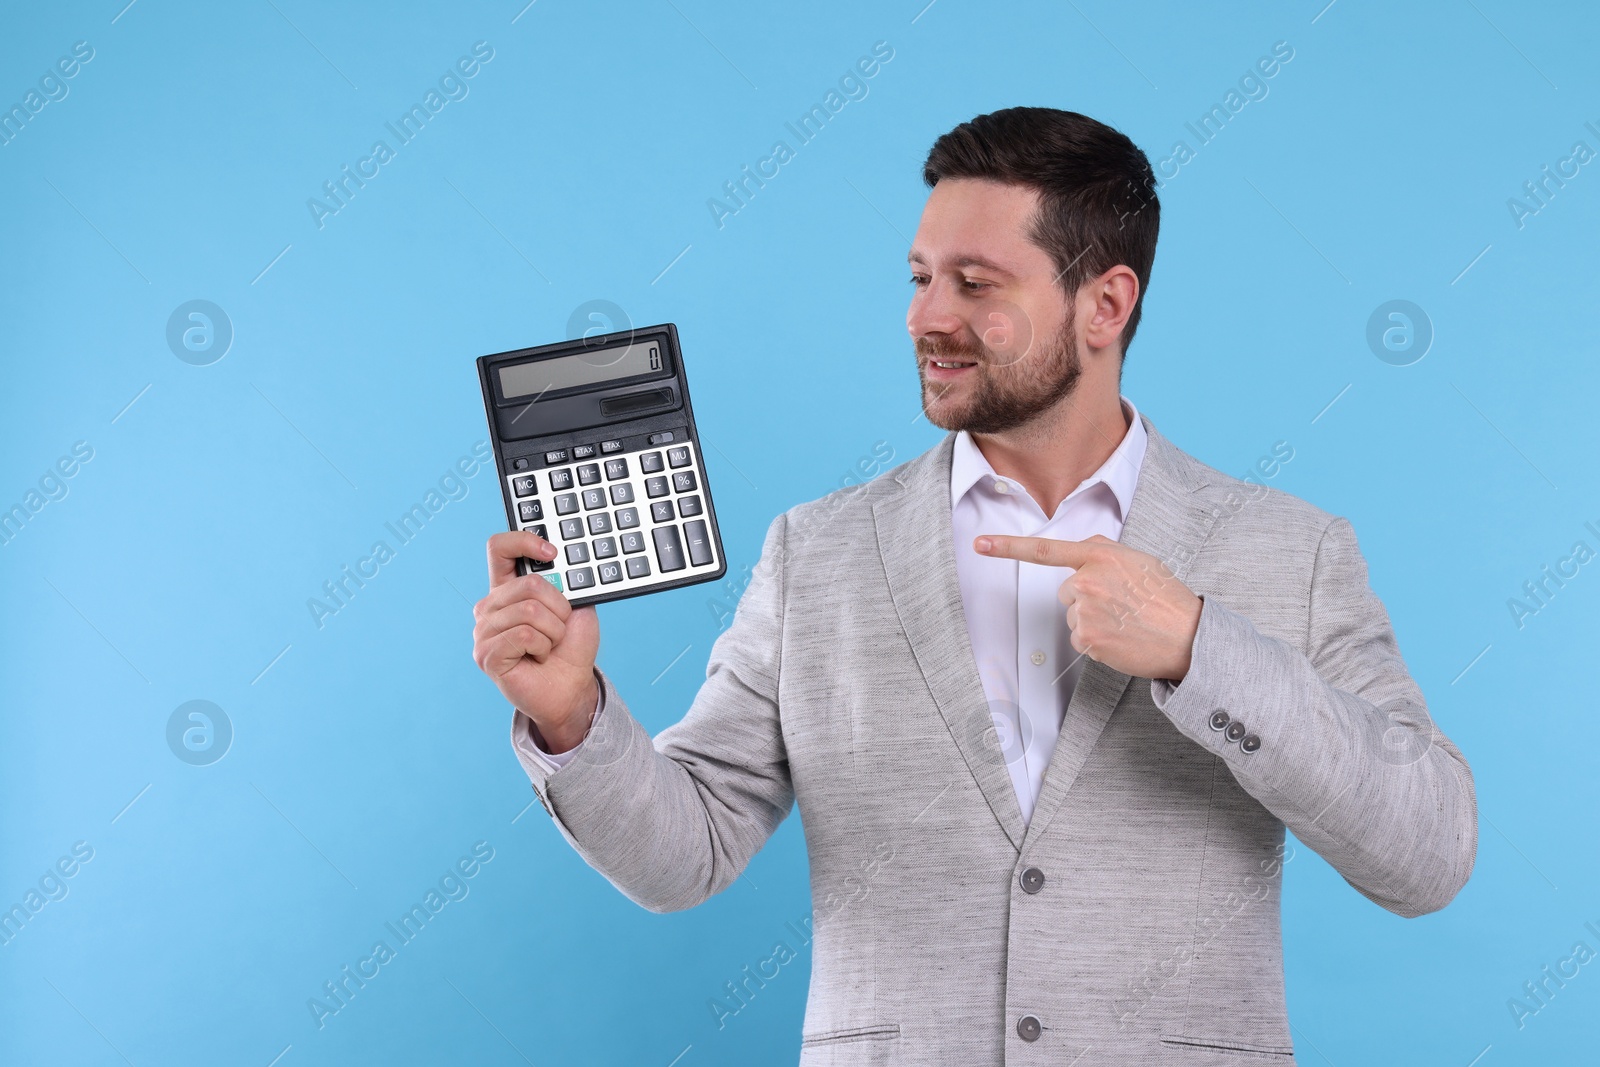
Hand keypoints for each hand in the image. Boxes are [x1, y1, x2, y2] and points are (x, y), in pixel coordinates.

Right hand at [472, 531, 600, 752]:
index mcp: (508, 588)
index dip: (524, 541)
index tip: (552, 553)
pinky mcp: (486, 654)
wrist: (571, 688)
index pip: (500, 549)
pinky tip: (537, 657)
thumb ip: (564, 582)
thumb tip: (558, 562)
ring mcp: (484, 631)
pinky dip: (543, 646)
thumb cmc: (570, 648)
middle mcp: (490, 606)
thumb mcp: (575, 607)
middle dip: (559, 607)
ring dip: (553, 630)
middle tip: (560, 628)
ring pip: (530, 610)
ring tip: (548, 645)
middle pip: (529, 583)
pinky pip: (524, 635)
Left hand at [974, 533, 1201, 681]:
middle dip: (1087, 598)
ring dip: (1094, 621)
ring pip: (1073, 616)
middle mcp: (1088, 581)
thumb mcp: (1139, 560)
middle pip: (1066, 591)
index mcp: (1099, 556)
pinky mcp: (1088, 638)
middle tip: (1121, 604)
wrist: (1187, 636)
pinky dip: (1097, 642)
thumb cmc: (1165, 598)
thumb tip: (1082, 546)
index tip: (981, 544)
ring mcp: (1086, 611)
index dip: (1009, 547)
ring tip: (1125, 621)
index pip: (1046, 549)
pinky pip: (1080, 639)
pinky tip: (1121, 638)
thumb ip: (1105, 551)